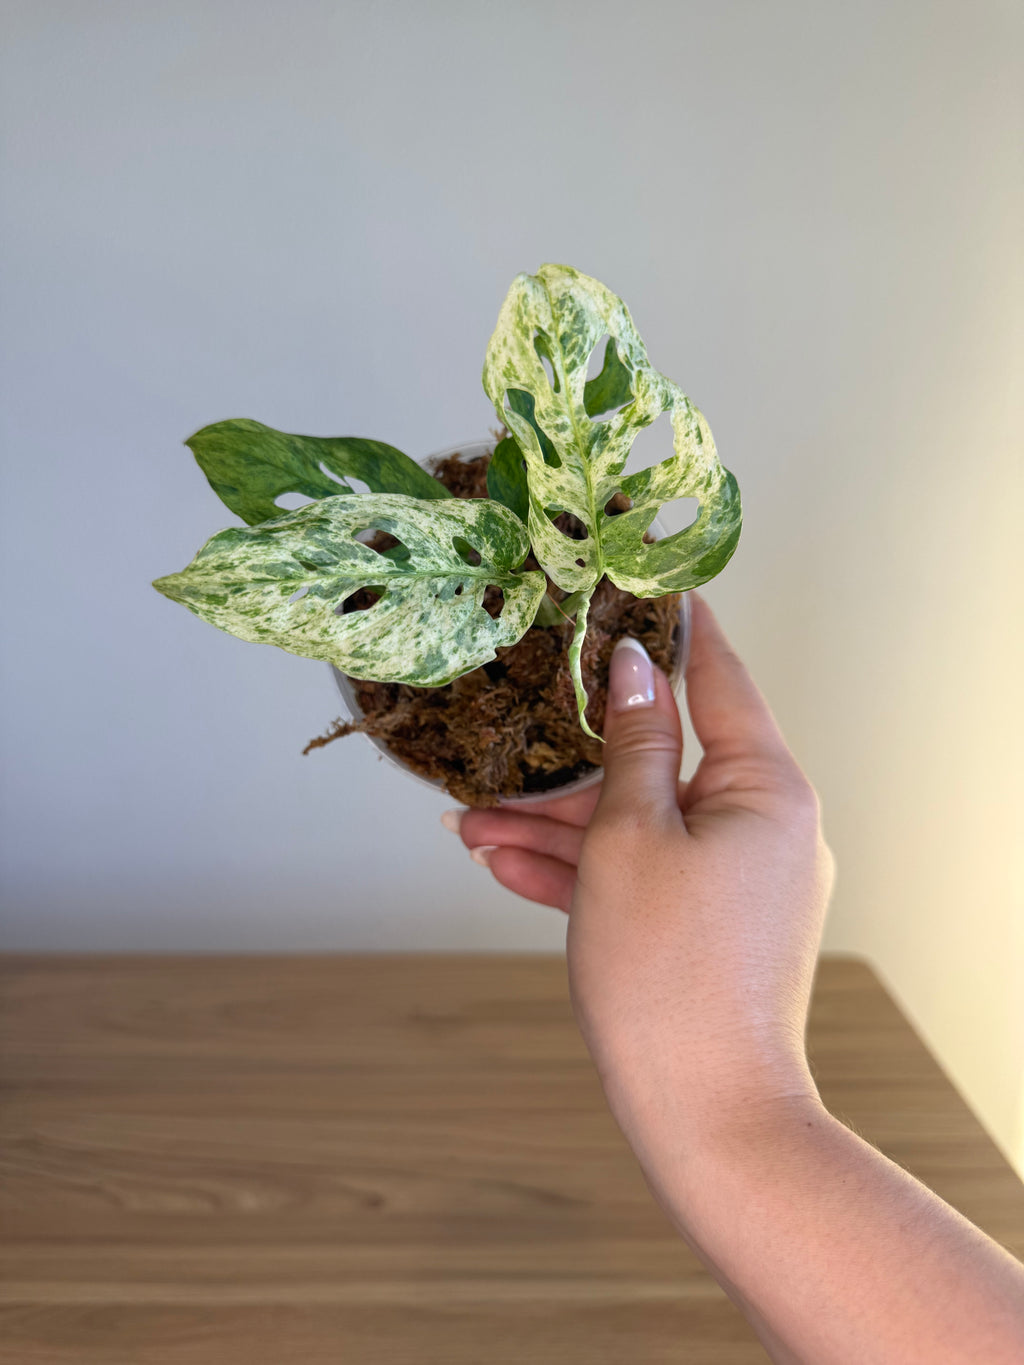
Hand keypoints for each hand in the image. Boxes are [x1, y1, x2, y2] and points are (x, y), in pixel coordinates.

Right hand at [446, 593, 834, 1145]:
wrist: (705, 1117)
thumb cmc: (668, 972)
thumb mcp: (630, 839)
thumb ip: (632, 746)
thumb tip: (634, 669)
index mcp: (765, 788)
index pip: (718, 678)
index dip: (676, 627)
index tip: (644, 580)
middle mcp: (761, 826)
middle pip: (659, 762)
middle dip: (570, 761)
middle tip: (504, 728)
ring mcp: (734, 880)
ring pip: (636, 825)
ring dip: (554, 825)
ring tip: (467, 820)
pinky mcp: (706, 926)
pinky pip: (638, 877)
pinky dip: (578, 871)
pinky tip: (498, 862)